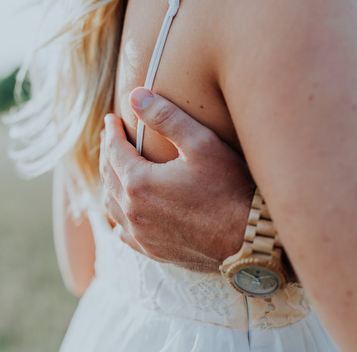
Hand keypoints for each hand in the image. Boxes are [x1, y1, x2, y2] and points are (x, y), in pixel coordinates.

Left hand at [99, 88, 254, 271]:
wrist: (249, 238)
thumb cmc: (230, 189)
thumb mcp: (202, 144)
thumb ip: (166, 117)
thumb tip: (135, 95)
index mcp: (138, 183)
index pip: (114, 150)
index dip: (111, 132)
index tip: (111, 119)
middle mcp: (133, 211)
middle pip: (108, 176)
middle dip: (107, 153)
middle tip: (110, 138)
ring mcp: (141, 234)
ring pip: (111, 204)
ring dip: (110, 183)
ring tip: (114, 169)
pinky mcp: (152, 250)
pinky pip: (124, 231)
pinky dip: (120, 214)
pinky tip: (125, 210)